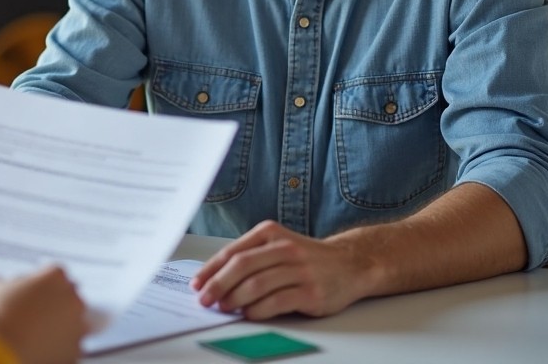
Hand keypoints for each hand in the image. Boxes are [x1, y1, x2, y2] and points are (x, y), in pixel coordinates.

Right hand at [0, 265, 87, 363]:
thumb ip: (2, 282)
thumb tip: (2, 285)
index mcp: (55, 277)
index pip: (55, 274)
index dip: (41, 283)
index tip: (31, 292)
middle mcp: (72, 299)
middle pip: (68, 297)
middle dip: (54, 303)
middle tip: (33, 313)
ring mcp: (77, 327)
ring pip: (72, 323)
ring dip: (60, 326)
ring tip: (37, 335)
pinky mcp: (75, 351)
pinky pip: (69, 347)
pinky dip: (58, 348)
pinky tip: (41, 349)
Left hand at [190, 220, 373, 319]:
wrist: (350, 264)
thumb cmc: (306, 258)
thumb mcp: (278, 246)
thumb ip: (250, 258)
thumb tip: (214, 279)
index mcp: (271, 233)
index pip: (233, 252)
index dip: (211, 270)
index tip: (197, 285)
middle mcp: (285, 248)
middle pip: (242, 266)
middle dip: (218, 285)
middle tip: (205, 300)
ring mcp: (300, 269)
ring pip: (257, 285)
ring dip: (235, 299)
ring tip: (224, 308)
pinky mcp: (311, 291)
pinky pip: (277, 302)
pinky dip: (258, 310)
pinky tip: (248, 314)